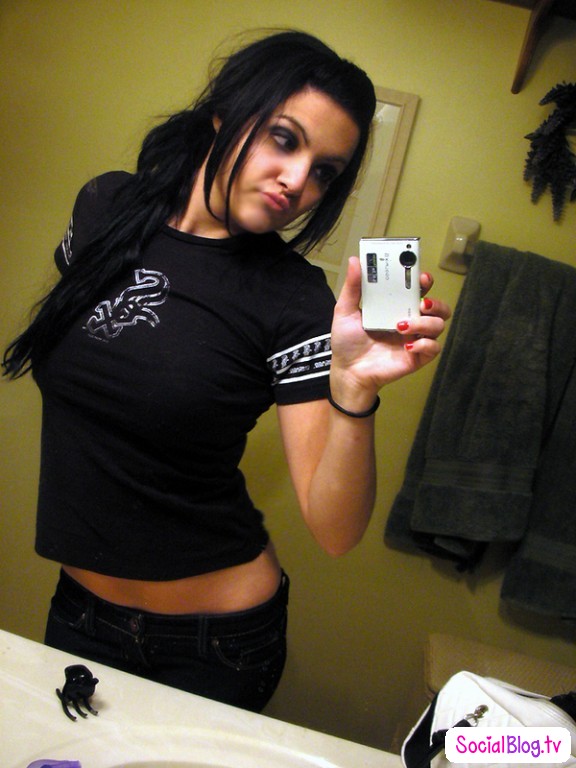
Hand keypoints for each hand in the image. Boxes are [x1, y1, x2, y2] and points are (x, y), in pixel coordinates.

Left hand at [329, 257, 450, 406]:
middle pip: (437, 306)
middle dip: (435, 301)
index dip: (424, 280)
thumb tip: (355, 260)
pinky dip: (425, 344)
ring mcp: (415, 339)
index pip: (417, 289)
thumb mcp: (345, 311)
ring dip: (425, 322)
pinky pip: (434, 348)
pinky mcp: (417, 357)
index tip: (421, 275)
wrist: (348, 371)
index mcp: (396, 306)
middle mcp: (410, 320)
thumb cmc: (348, 341)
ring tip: (402, 325)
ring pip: (439, 325)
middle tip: (421, 301)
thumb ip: (352, 287)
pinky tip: (408, 345)